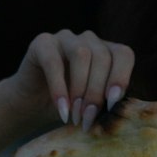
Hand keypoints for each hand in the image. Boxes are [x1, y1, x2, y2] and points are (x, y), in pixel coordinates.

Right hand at [5, 29, 135, 132]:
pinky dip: (59, 88)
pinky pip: (53, 61)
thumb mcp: (93, 104)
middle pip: (102, 57)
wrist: (32, 105)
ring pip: (81, 54)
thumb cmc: (69, 105)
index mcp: (107, 51)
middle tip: (88, 118)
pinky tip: (61, 108)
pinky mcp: (42, 43)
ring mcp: (65, 38)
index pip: (124, 54)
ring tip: (75, 115)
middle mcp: (89, 40)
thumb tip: (117, 108)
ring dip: (80, 88)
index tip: (113, 103)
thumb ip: (107, 101)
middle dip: (96, 91)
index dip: (121, 77)